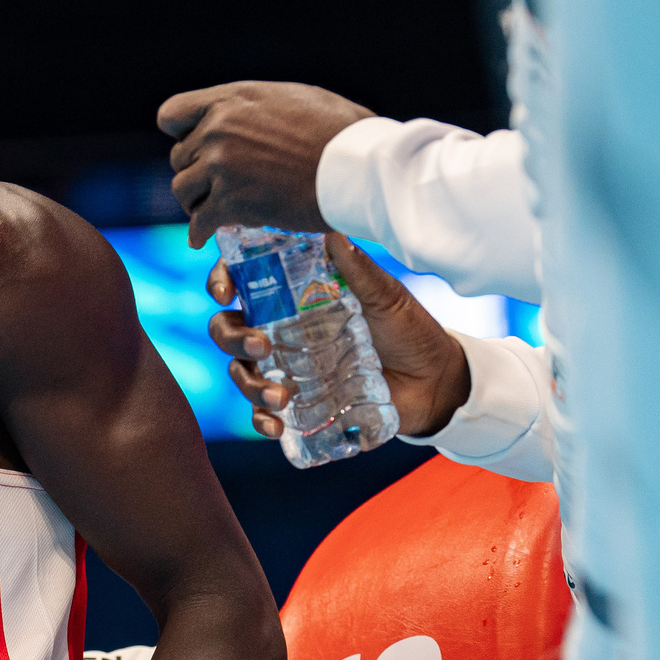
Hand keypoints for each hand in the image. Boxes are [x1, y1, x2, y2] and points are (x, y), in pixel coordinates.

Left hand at [157, 81, 372, 246]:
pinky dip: (199, 233)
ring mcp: (222, 166)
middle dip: (194, 172)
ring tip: (209, 209)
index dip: (180, 133)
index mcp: (231, 99)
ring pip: (182, 191)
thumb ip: (257, 108)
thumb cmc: (340, 131)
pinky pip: (198, 223)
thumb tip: (251, 117)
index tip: (194, 146)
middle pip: (179, 158)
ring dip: (194, 202)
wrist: (357, 166)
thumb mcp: (292, 98)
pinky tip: (202, 237)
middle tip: (213, 186)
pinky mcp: (231, 201)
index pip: (171, 115)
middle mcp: (219, 129)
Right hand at [207, 234, 471, 439]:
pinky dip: (261, 420)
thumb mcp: (387, 296)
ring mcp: (287, 370)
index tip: (226, 292)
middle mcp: (283, 332)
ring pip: (241, 372)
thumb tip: (331, 234)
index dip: (223, 282)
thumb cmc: (411, 331)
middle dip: (233, 338)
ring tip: (280, 396)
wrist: (437, 382)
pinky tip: (276, 425)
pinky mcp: (299, 405)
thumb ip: (358, 269)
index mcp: (296, 299)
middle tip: (262, 345)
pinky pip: (263, 414)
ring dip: (248, 385)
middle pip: (230, 330)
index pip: (245, 284)